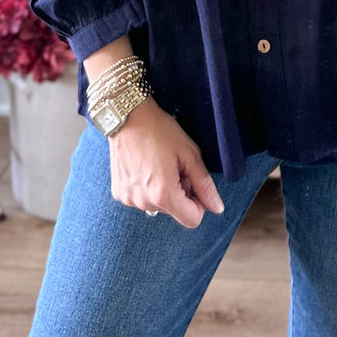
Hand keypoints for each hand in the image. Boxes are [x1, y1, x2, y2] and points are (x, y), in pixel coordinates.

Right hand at [106, 96, 225, 228]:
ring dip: (164, 191)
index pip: (192, 220)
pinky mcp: (119, 193)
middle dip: (181, 193)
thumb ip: (205, 185)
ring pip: (158, 206)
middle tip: (175, 167)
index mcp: (164, 195)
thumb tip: (217, 208)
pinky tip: (145, 167)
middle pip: (175, 212)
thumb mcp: (189, 154)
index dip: (199, 203)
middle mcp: (144, 202)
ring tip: (159, 165)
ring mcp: (129, 199)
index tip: (194, 183)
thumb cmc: (160, 131)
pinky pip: (142, 199)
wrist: (127, 117)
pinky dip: (147, 188)